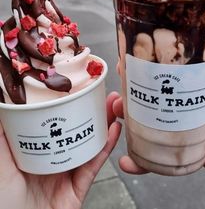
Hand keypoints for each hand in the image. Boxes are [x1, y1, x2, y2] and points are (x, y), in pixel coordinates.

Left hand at [0, 92, 121, 208]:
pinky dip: (106, 147)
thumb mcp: (1, 159)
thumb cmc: (3, 201)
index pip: (56, 121)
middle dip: (93, 110)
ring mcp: (68, 172)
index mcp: (37, 149)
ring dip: (105, 124)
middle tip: (103, 92)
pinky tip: (114, 132)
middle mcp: (54, 157)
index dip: (69, 104)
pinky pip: (94, 164)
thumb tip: (2, 99)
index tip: (79, 86)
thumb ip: (4, 132)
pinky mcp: (79, 188)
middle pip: (78, 129)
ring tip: (114, 106)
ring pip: (91, 143)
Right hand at [113, 44, 204, 184]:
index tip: (125, 62)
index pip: (166, 69)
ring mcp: (190, 127)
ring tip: (117, 118)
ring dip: (129, 123)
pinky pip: (162, 159)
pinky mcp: (191, 154)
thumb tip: (200, 20)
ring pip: (151, 125)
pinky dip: (143, 163)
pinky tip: (130, 161)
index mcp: (200, 79)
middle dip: (130, 95)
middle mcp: (192, 101)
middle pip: (154, 97)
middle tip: (117, 94)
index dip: (144, 65)